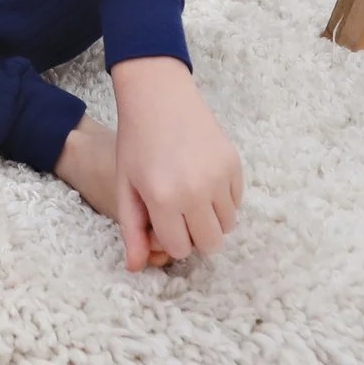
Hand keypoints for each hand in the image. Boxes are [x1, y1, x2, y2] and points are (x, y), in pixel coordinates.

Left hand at [108, 56, 241, 269]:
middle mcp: (195, 191)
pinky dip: (223, 200)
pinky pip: (237, 203)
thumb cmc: (136, 141)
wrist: (159, 96)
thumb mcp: (126, 185)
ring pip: (228, 226)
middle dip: (195, 235)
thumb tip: (134, 268)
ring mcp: (219, 177)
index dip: (171, 238)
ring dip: (211, 219)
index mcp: (163, 198)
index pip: (180, 248)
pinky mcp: (234, 164)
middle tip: (179, 212)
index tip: (162, 219)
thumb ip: (132, 229)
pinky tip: (203, 178)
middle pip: (210, 244)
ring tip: (190, 195)